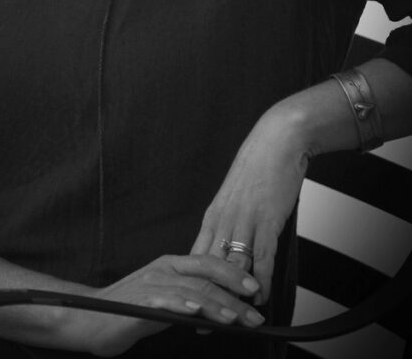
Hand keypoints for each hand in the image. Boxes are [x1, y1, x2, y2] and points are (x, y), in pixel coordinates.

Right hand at [76, 253, 264, 356]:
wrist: (90, 316)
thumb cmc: (129, 310)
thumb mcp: (165, 301)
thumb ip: (189, 299)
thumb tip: (223, 308)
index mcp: (170, 265)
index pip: (208, 263)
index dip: (233, 274)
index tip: (256, 289)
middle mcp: (162, 270)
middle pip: (205, 276)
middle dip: (234, 294)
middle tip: (255, 311)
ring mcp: (151, 284)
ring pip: (191, 290)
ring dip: (216, 305)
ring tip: (237, 318)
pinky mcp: (139, 302)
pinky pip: (166, 301)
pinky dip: (183, 305)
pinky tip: (198, 313)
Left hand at [191, 105, 309, 303]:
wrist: (277, 141)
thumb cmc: (258, 169)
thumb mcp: (236, 200)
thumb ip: (231, 226)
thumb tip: (230, 253)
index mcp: (213, 216)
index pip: (196, 258)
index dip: (192, 286)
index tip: (188, 307)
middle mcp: (223, 220)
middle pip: (210, 268)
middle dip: (208, 298)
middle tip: (205, 324)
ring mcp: (244, 221)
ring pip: (233, 268)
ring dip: (234, 296)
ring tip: (234, 320)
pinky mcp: (266, 220)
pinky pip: (261, 258)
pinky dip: (259, 281)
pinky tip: (259, 297)